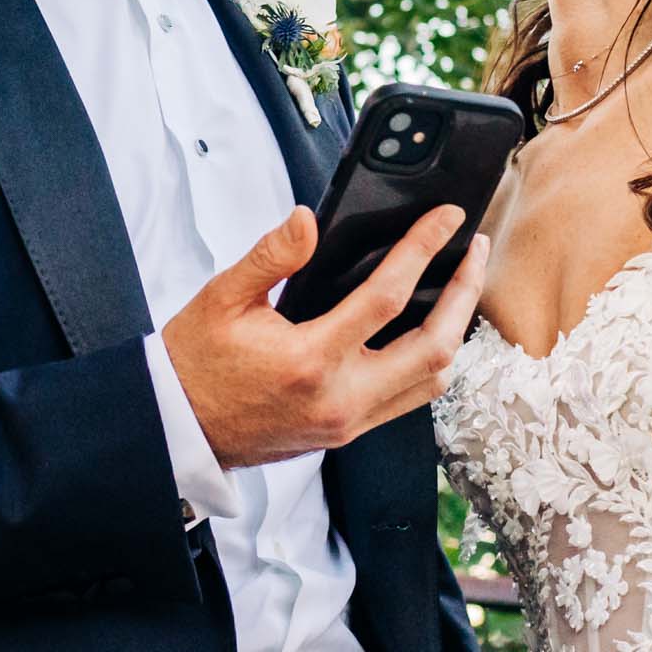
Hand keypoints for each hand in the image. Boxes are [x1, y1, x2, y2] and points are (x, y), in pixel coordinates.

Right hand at [161, 203, 489, 468]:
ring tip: (461, 286)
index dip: (423, 249)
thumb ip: (269, 256)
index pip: (387, 298)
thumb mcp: (220, 298)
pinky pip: (409, 399)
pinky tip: (430, 328)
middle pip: (434, 348)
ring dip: (456, 331)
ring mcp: (347, 422)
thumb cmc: (195, 362)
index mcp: (309, 361)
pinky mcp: (346, 433)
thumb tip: (308, 219)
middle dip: (464, 293)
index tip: (447, 218)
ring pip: (432, 381)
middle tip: (474, 250)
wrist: (177, 429)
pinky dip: (430, 361)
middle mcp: (339, 399)